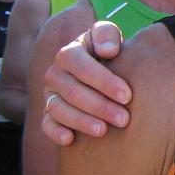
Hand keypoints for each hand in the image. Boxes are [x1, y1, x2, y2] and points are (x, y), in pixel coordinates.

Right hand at [41, 21, 130, 145]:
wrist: (101, 67)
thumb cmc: (109, 51)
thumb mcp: (109, 36)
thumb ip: (107, 35)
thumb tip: (108, 50)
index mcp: (69, 53)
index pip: (83, 67)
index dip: (105, 82)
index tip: (127, 96)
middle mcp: (56, 74)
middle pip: (74, 92)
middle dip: (100, 107)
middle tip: (124, 119)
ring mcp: (50, 94)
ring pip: (60, 110)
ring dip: (82, 121)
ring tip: (103, 131)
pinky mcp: (48, 112)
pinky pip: (46, 124)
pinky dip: (55, 132)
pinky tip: (70, 140)